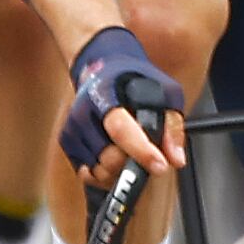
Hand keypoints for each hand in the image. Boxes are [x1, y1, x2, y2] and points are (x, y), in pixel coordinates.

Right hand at [62, 24, 186, 183]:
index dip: (142, 152)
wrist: (101, 68)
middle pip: (110, 158)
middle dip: (134, 163)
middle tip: (148, 154)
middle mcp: (83, 113)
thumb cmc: (134, 81)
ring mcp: (72, 129)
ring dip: (121, 171)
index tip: (160, 166)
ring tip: (132, 154)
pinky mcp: (68, 143)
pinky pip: (88, 175)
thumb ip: (171, 125)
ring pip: (99, 172)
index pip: (121, 130)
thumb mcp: (163, 92)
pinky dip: (106, 175)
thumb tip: (176, 159)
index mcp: (105, 94)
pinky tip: (117, 159)